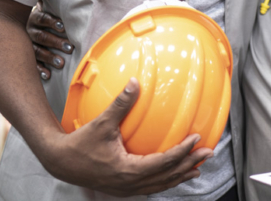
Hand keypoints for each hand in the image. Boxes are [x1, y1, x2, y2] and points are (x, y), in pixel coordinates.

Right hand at [26, 3, 71, 80]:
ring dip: (49, 57)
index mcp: (34, 17)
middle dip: (56, 42)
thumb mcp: (47, 5)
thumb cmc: (44, 14)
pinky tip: (48, 75)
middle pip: (42, 37)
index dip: (52, 22)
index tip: (63, 27)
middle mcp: (28, 30)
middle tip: (70, 48)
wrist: (16, 21)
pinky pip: (31, 64)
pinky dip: (39, 70)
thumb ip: (55, 1)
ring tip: (62, 63)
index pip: (42, 18)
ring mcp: (25, 44)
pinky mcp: (25, 56)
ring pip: (36, 51)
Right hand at [43, 78, 213, 196]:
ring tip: (198, 166)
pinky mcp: (124, 186)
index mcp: (127, 171)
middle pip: (167, 177)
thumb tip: (135, 83)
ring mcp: (127, 188)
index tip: (197, 140)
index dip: (182, 152)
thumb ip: (121, 103)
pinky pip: (152, 185)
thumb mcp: (102, 122)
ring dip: (181, 174)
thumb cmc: (81, 143)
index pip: (162, 163)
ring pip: (161, 185)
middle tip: (208, 153)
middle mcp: (130, 184)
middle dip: (189, 165)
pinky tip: (174, 172)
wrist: (61, 162)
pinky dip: (167, 179)